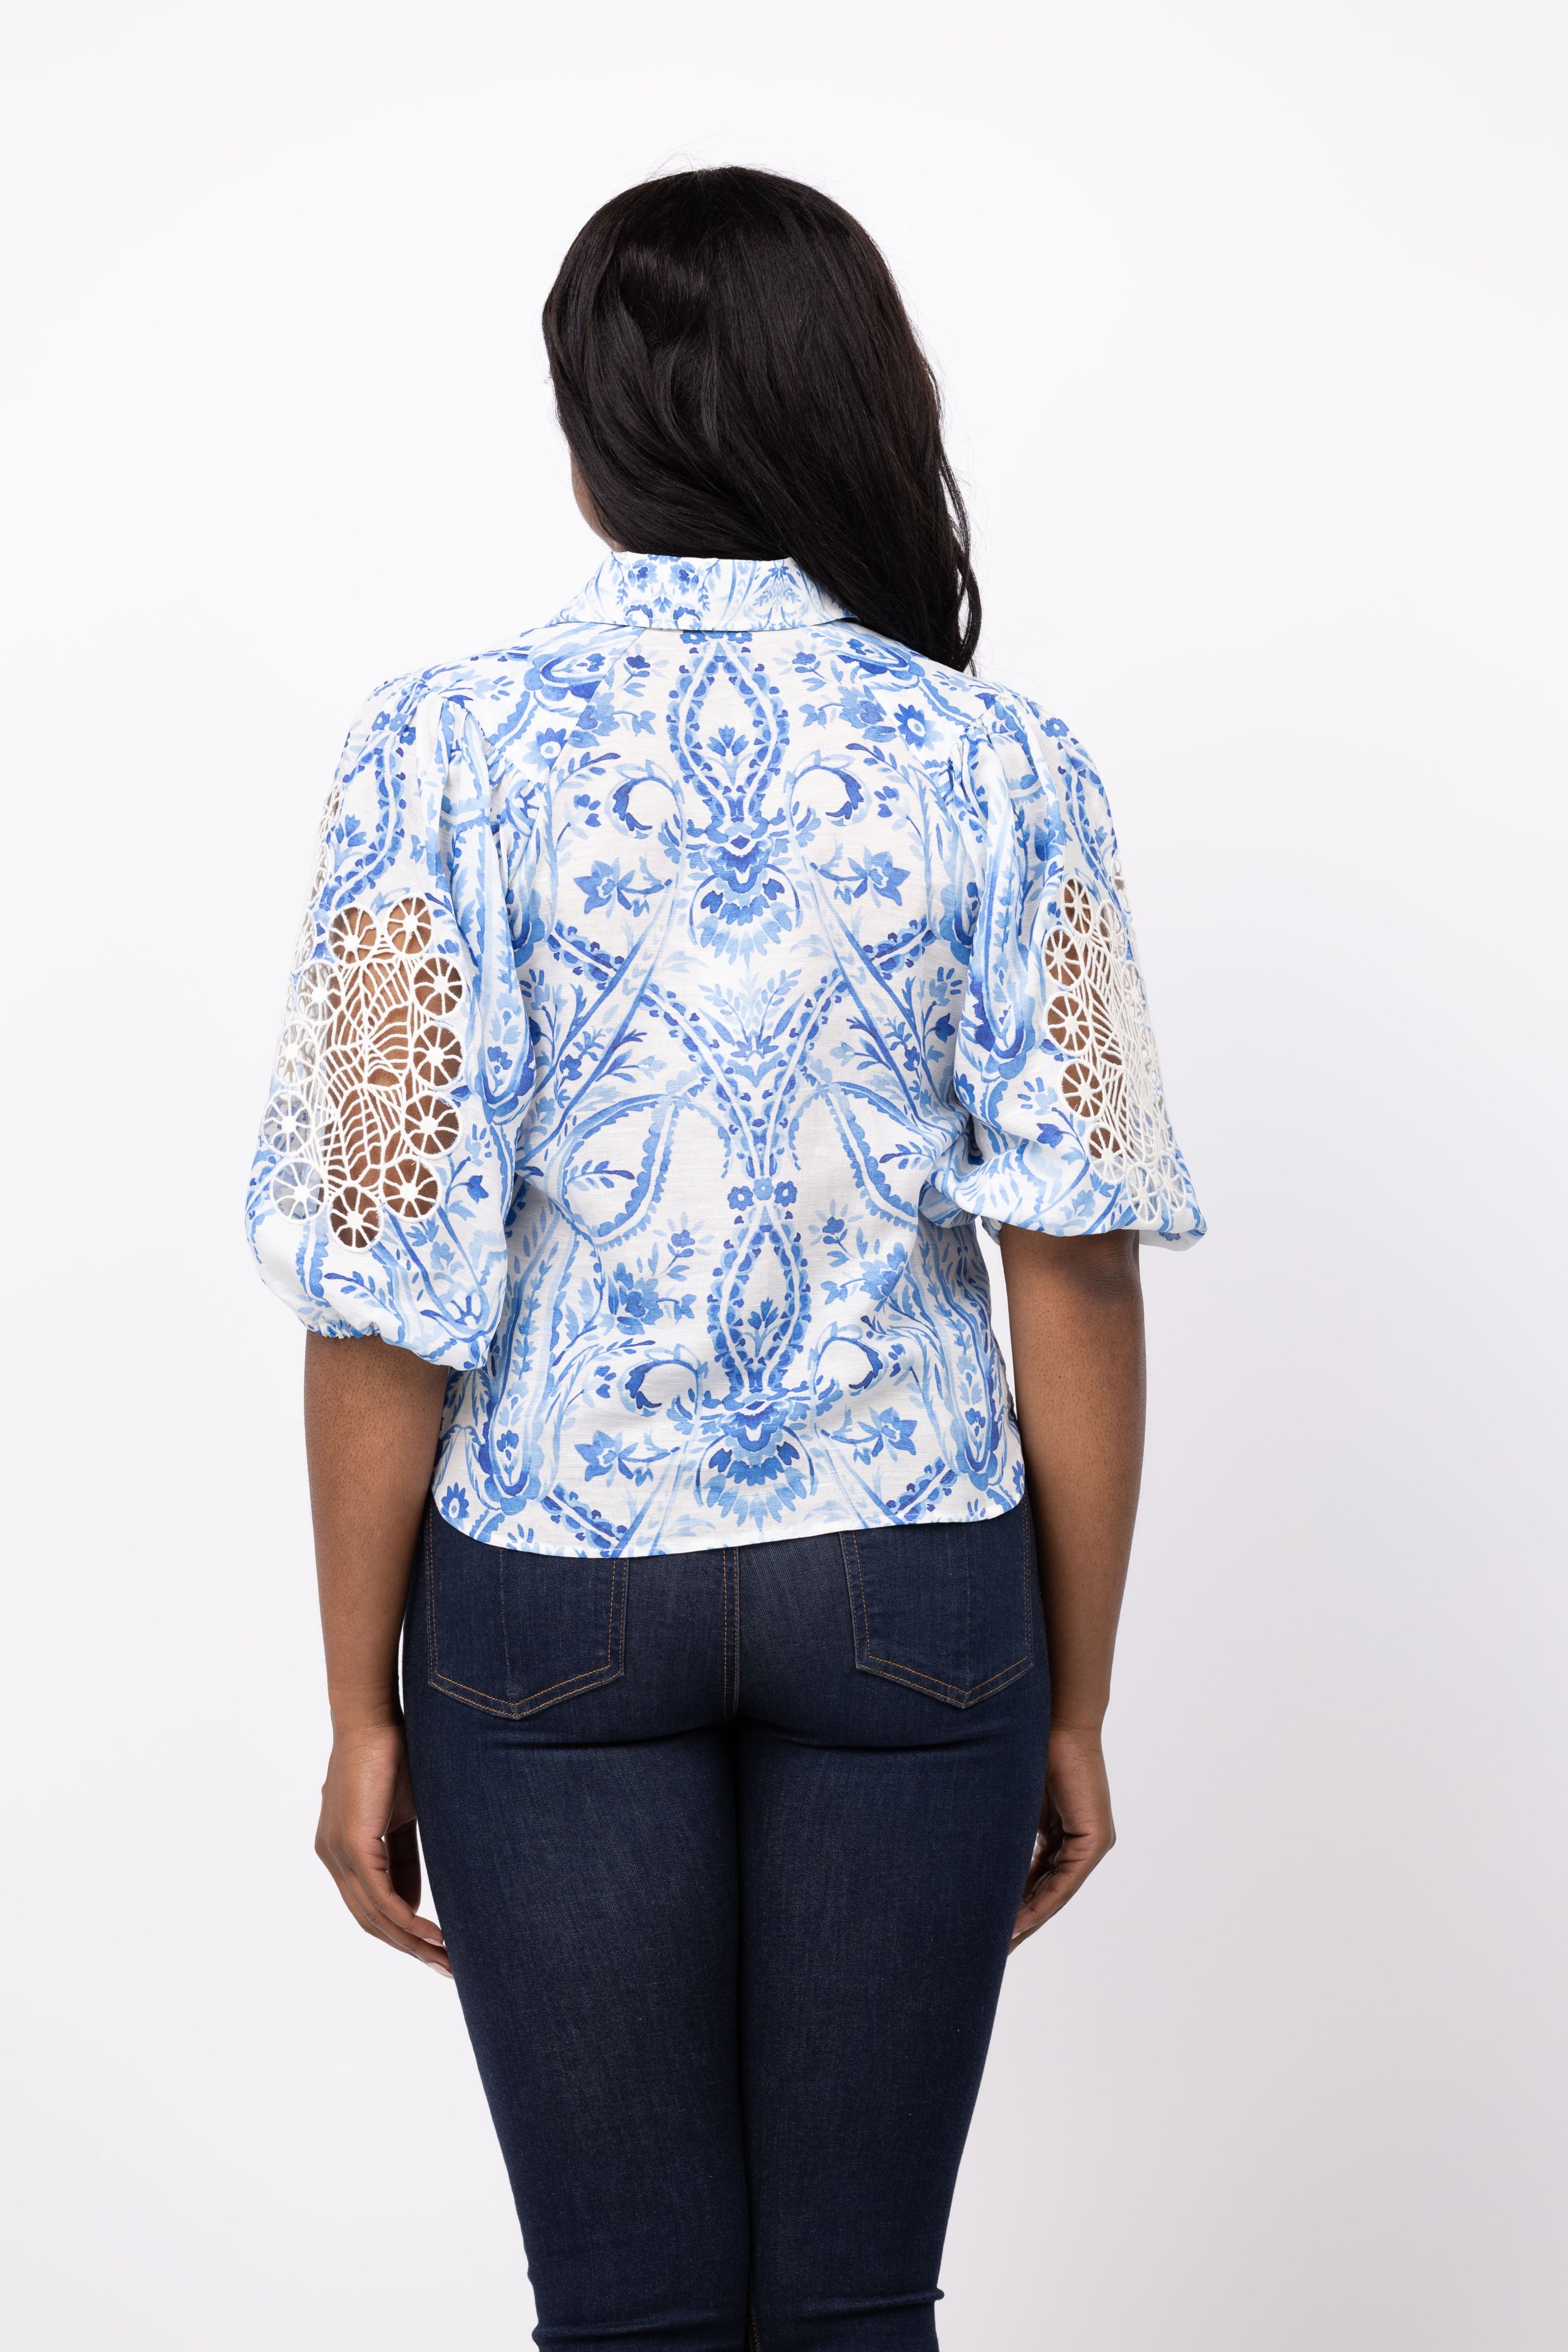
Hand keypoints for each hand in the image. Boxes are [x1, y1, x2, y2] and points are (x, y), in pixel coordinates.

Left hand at [315, 1721, 451, 1975]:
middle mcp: (332, 1857)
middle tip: (445, 1968)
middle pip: (370, 1920)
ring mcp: (338, 1853)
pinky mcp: (353, 1844)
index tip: (435, 1949)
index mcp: (341, 1850)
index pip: (369, 1905)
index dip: (401, 1932)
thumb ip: (403, 1858)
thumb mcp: (402, 1816)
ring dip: (412, 1943)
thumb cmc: (392, 1755)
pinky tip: (433, 1935)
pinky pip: (381, 1898)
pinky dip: (408, 1921)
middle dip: (409, 1949)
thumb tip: (415, 1901)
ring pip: (374, 1916)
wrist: (373, 1717)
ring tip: (446, 1959)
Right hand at [1010, 1723, 1115, 1950]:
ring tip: (1003, 1943)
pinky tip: (1019, 1921)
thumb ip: (1005, 1832)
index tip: (991, 1927)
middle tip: (995, 1949)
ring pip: (1056, 1892)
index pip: (1037, 1879)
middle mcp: (1081, 1842)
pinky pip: (1065, 1881)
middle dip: (1022, 1921)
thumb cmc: (1030, 1750)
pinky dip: (1041, 1902)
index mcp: (1062, 1833)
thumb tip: (968, 1850)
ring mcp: (1091, 1842)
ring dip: (1029, 1918)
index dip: (1015, 1905)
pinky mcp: (1094, 1839)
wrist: (1057, 1721)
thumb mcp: (1013, 1802)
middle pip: (1048, 1892)